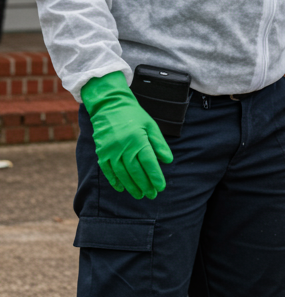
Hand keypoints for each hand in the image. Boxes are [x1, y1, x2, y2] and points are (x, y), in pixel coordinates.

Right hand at [81, 71, 173, 199]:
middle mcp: (123, 147)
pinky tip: (122, 188)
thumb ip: (159, 144)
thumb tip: (168, 160)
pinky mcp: (101, 152)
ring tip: (139, 195)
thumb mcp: (151, 126)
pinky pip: (108, 170)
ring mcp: (110, 151)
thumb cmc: (134, 116)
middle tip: (151, 195)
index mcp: (138, 139)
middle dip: (144, 184)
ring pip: (122, 173)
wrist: (110, 106)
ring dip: (131, 186)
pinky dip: (115, 181)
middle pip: (135, 171)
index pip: (148, 162)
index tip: (161, 187)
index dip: (155, 176)